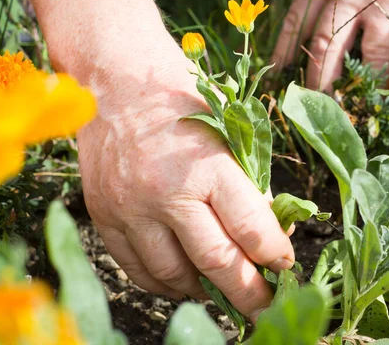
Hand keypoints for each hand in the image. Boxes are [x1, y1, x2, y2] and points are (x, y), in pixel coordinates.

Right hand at [74, 32, 293, 319]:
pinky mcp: (104, 216)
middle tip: (265, 309)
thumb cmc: (181, 100)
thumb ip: (248, 185)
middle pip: (215, 262)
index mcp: (206, 165)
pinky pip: (136, 269)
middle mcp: (165, 192)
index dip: (274, 255)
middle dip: (248, 292)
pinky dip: (164, 283)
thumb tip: (268, 235)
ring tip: (222, 292)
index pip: (250, 228)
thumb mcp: (228, 132)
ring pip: (174, 275)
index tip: (285, 267)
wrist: (116, 80)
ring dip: (204, 291)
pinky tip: (182, 282)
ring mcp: (130, 208)